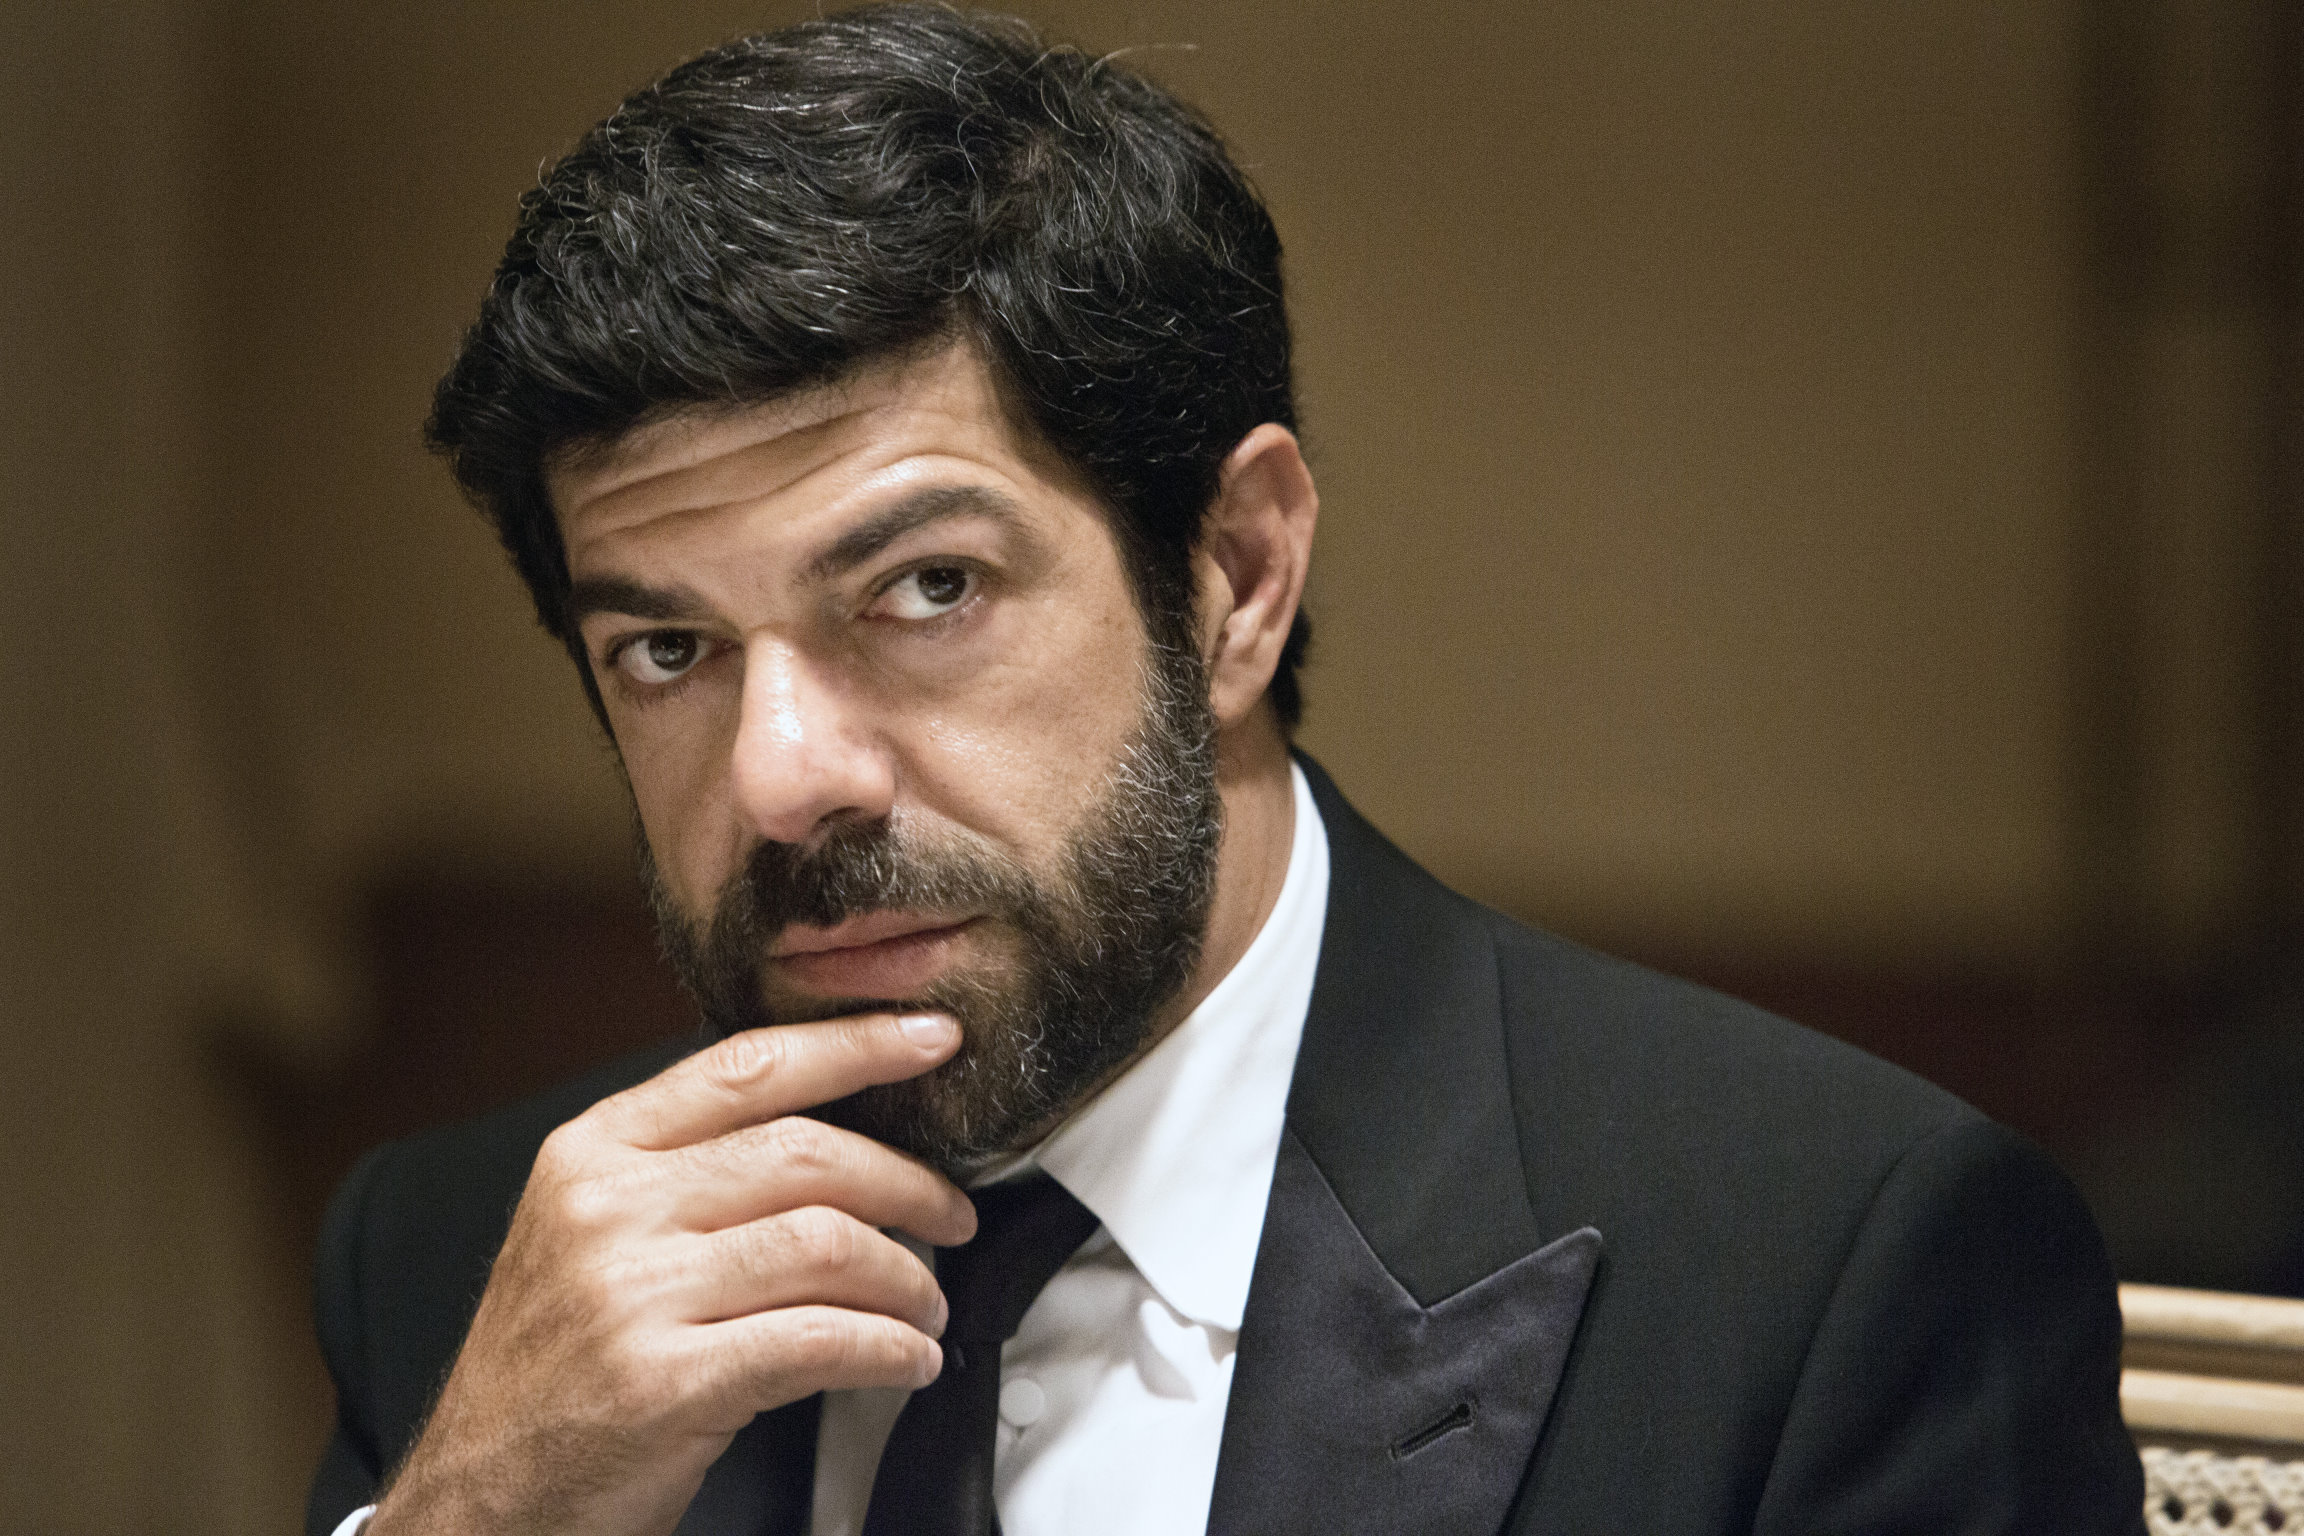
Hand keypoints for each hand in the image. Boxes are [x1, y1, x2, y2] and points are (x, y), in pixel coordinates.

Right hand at [367, 1012, 976, 1535]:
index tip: (930, 1037)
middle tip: (953, 1212)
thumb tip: (832, 1133)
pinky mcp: (665, 1381)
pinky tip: (905, 1358)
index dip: (856, 1043)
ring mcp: (632, 1295)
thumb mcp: (587, 1232)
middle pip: (805, 1152)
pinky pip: (820, 1340)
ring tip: (926, 1302)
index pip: (747, 1067)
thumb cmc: (553, 1366)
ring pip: (826, 1243)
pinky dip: (887, 1348)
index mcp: (593, 1151)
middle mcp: (607, 1208)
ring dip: (906, 1276)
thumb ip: (685, 1169)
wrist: (479, 1496)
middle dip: (908, 1181)